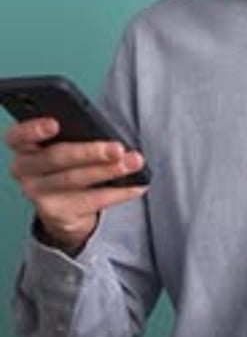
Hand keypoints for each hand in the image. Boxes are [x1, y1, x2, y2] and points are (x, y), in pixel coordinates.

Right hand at [5, 118, 147, 253]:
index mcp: (23, 144)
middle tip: (117, 148)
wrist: (63, 203)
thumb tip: (106, 133)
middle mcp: (24, 169)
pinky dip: (118, 192)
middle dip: (90, 152)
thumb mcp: (65, 143)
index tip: (56, 123)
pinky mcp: (55, 213)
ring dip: (109, 171)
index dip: (34, 129)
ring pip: (75, 180)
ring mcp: (38, 193)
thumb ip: (75, 135)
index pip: (19, 135)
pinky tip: (136, 185)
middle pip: (56, 158)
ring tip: (134, 163)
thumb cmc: (68, 160)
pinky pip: (90, 201)